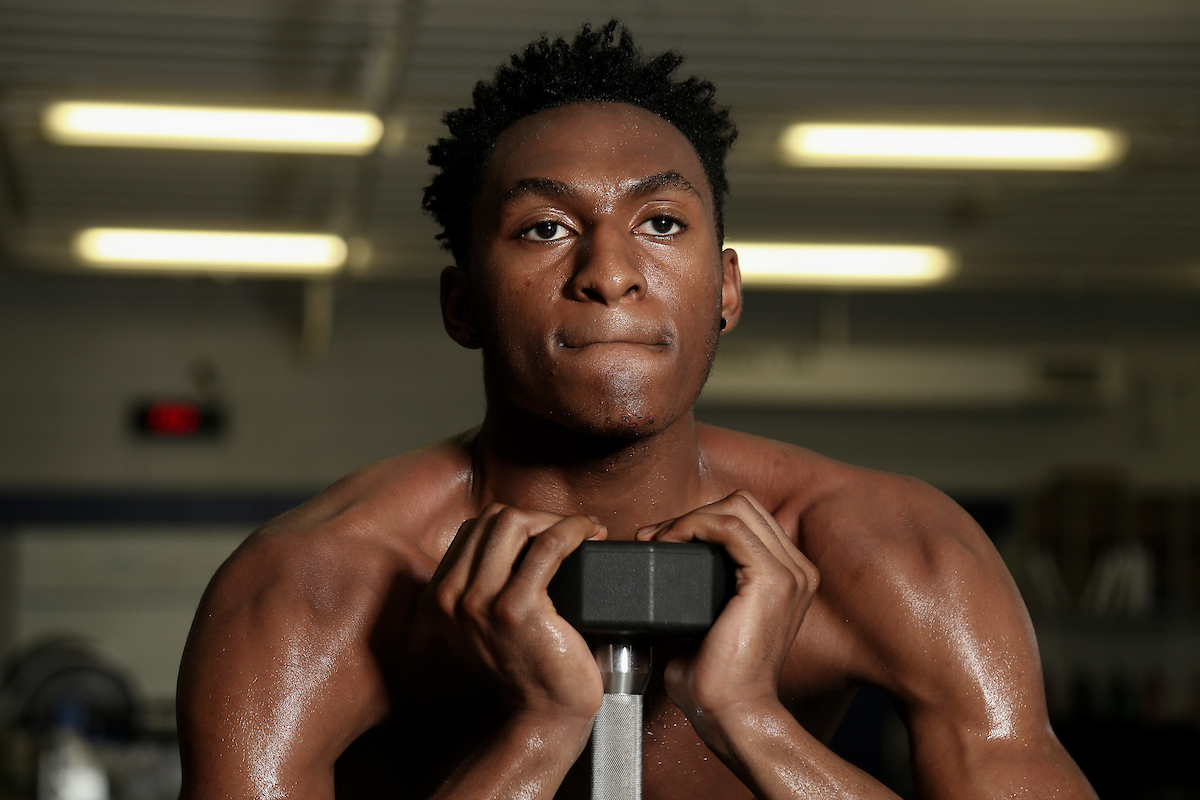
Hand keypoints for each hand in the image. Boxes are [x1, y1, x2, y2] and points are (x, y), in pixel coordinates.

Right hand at [418, 504, 607, 723]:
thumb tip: (519, 534)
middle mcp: (451, 599)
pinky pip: (548, 546)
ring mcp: (480, 604)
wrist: (542, 717)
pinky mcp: (517, 609)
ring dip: (556, 519)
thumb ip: (481, 584)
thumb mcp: (483, 624)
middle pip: (494, 519)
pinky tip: (589, 533)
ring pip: (515, 523)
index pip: (475, 529)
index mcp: (438, 599)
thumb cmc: (525, 669)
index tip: (548, 529)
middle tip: (570, 529)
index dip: (517, 520)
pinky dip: (573, 530)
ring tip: (581, 531)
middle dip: (538, 516)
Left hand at [636, 491, 817, 722]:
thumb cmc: (717, 681)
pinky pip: (729, 525)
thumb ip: (696, 597)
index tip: (659, 538)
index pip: (745, 519)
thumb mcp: (708, 623)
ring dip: (689, 517)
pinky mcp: (772, 580)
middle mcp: (795, 571)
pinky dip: (694, 524)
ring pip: (736, 507)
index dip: (700, 518)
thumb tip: (660, 580)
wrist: (732, 714)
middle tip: (654, 536)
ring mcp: (789, 573)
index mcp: (786, 578)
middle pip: (742, 505)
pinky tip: (670, 541)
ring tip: (658, 538)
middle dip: (692, 513)